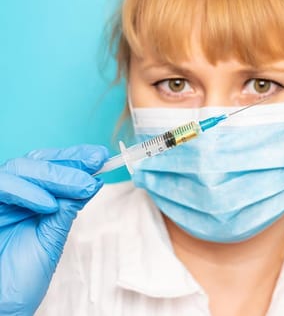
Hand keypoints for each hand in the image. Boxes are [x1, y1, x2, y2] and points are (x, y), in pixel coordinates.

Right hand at [0, 145, 107, 314]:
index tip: (101, 155)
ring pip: (21, 168)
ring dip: (56, 176)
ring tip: (83, 186)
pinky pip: (3, 186)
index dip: (75, 158)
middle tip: (97, 162)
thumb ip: (67, 209)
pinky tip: (50, 204)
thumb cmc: (22, 275)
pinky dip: (28, 192)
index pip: (50, 166)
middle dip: (69, 160)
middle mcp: (12, 195)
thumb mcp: (52, 237)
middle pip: (36, 160)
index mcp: (30, 198)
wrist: (3, 302)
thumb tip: (93, 182)